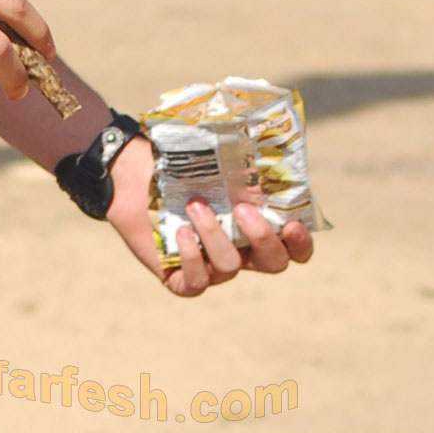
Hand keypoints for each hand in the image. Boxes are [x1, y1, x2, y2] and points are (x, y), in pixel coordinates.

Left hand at [103, 137, 314, 297]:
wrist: (132, 176)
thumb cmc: (178, 166)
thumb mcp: (214, 158)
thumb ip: (245, 160)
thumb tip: (269, 149)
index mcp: (257, 224)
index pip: (293, 246)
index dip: (300, 243)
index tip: (292, 224)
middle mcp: (240, 250)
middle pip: (273, 263)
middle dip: (262, 239)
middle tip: (241, 210)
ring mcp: (212, 268)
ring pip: (230, 267)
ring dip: (213, 234)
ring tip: (193, 205)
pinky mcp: (183, 279)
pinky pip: (197, 282)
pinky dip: (190, 257)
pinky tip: (178, 232)